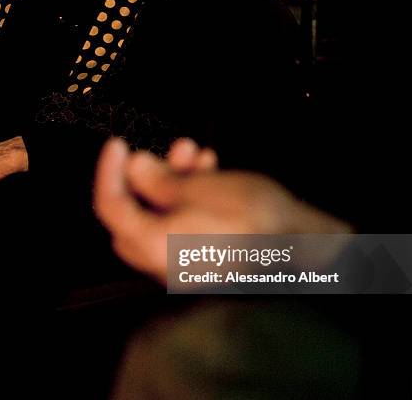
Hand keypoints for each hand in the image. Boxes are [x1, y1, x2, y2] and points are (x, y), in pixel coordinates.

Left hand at [94, 138, 351, 282]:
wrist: (302, 247)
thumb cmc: (251, 217)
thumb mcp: (198, 187)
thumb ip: (156, 179)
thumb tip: (133, 168)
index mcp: (150, 246)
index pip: (111, 207)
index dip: (109, 172)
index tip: (118, 146)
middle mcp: (159, 263)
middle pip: (133, 213)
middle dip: (146, 177)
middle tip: (163, 151)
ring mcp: (180, 265)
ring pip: (160, 215)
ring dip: (172, 182)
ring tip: (195, 152)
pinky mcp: (200, 261)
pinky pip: (180, 226)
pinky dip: (186, 200)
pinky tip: (209, 171)